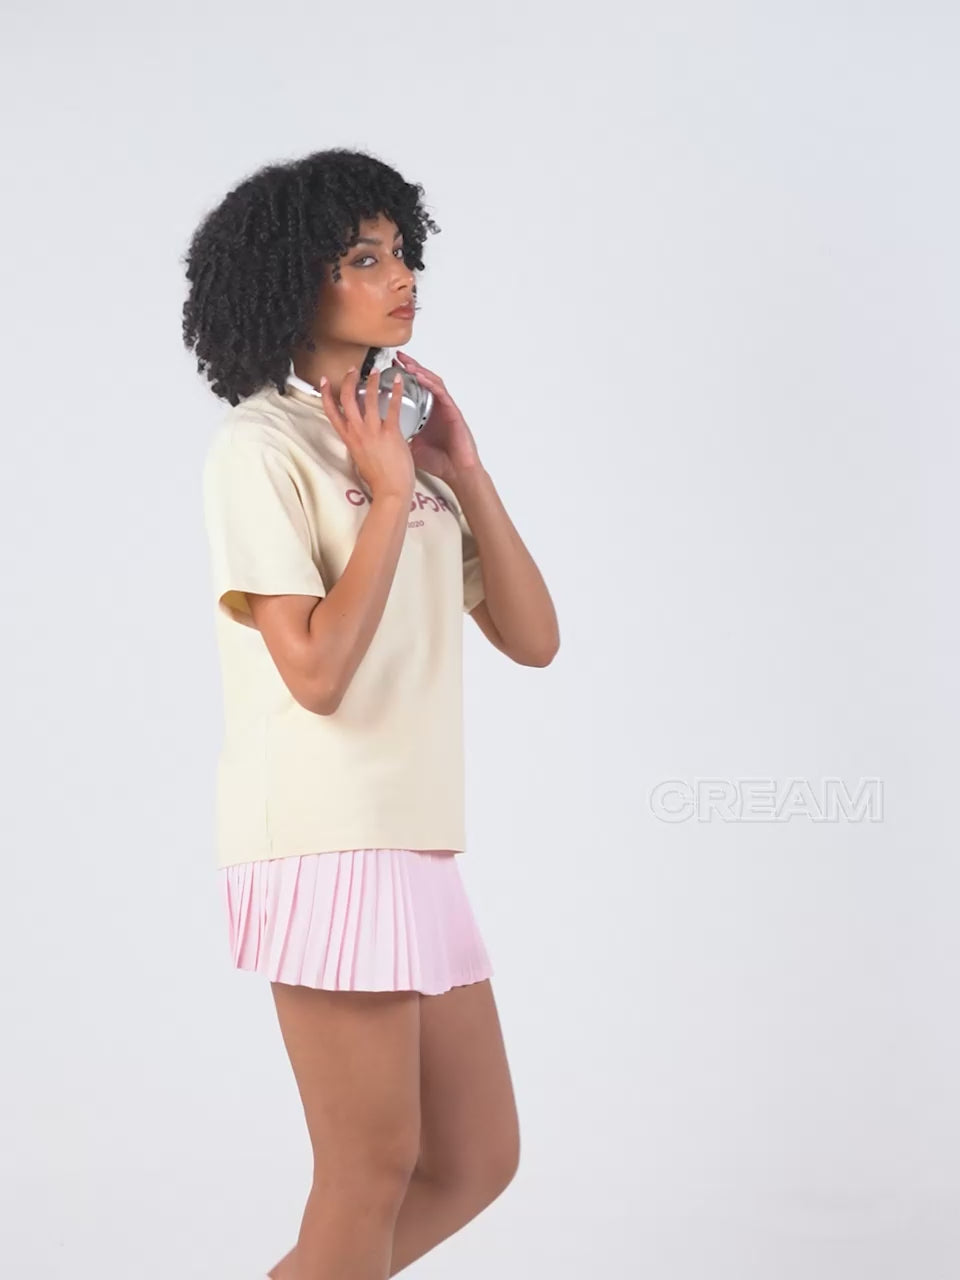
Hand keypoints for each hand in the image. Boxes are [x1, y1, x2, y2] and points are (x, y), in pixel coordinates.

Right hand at [319, 366, 414, 501]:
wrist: (391, 491)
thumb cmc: (379, 480)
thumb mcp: (361, 460)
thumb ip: (360, 445)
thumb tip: (362, 438)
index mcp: (349, 439)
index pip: (331, 412)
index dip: (325, 394)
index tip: (323, 381)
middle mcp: (358, 432)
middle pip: (346, 399)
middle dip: (348, 380)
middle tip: (353, 369)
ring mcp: (373, 432)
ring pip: (368, 398)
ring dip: (372, 380)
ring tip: (377, 370)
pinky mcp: (390, 432)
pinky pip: (392, 406)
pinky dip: (396, 391)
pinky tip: (400, 381)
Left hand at [393, 350, 481, 483]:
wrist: (457, 472)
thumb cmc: (439, 461)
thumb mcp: (411, 448)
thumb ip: (397, 438)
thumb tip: (377, 438)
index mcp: (423, 415)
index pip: (411, 391)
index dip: (399, 379)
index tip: (386, 370)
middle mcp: (433, 408)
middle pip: (421, 382)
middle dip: (409, 367)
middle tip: (397, 357)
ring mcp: (443, 408)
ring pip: (431, 382)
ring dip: (419, 370)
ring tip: (407, 362)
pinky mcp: (452, 412)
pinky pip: (441, 393)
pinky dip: (431, 383)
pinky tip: (421, 377)